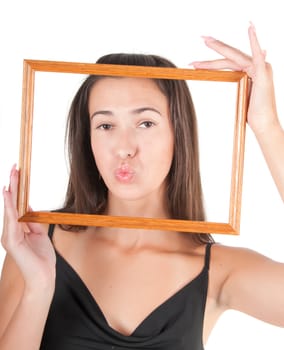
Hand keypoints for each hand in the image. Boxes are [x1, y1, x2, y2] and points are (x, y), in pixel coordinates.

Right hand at [2, 165, 55, 290]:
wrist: (43, 276)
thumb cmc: (41, 257)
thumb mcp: (39, 234)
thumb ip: (32, 220)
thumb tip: (27, 205)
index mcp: (17, 229)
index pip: (16, 205)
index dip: (17, 189)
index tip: (18, 174)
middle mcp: (10, 231)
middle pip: (11, 203)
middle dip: (13, 184)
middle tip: (14, 166)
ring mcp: (9, 235)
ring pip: (9, 208)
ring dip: (11, 189)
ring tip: (12, 174)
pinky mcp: (11, 240)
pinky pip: (11, 219)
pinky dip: (9, 205)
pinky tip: (9, 193)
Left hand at [192, 23, 278, 134]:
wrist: (263, 122)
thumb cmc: (253, 113)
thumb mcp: (241, 96)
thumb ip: (240, 84)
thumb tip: (239, 80)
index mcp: (248, 71)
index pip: (227, 63)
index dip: (211, 62)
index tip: (195, 62)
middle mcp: (254, 66)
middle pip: (230, 56)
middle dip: (214, 46)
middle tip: (202, 38)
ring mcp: (259, 68)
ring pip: (234, 57)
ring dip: (219, 48)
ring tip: (206, 40)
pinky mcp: (262, 73)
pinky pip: (257, 55)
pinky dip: (254, 41)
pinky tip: (250, 28)